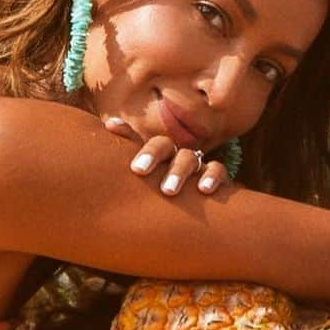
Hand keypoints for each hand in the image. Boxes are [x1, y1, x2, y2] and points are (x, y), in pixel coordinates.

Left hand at [103, 117, 229, 194]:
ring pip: (190, 159)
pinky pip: (218, 171)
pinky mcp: (217, 177)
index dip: (134, 140)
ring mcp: (198, 164)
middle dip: (153, 155)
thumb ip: (127, 151)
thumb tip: (111, 125)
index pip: (147, 142)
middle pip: (165, 145)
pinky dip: (212, 177)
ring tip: (167, 191)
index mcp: (159, 153)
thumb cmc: (163, 188)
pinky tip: (205, 190)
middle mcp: (177, 154)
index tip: (121, 146)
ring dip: (179, 172)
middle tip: (137, 170)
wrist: (199, 204)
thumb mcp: (145, 174)